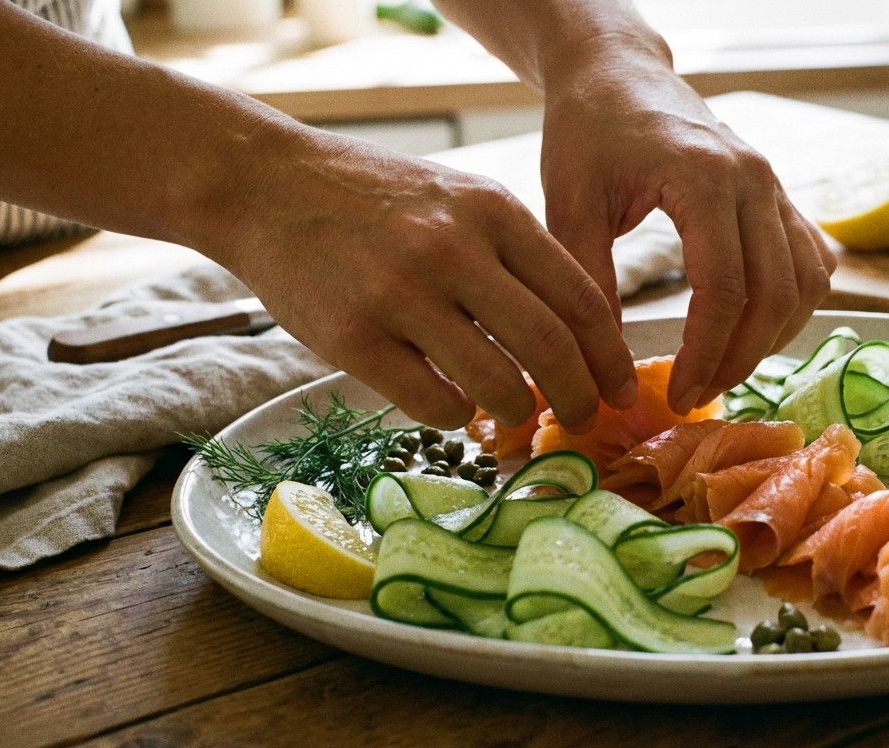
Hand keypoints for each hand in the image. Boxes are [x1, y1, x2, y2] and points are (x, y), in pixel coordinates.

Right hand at [197, 130, 636, 430]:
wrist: (267, 185)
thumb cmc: (377, 200)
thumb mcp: (461, 200)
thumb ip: (516, 257)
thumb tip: (577, 339)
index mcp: (493, 212)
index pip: (581, 299)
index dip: (611, 357)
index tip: (621, 390)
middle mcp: (453, 250)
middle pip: (551, 348)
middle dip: (579, 399)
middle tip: (582, 420)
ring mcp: (400, 294)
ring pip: (497, 384)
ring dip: (517, 412)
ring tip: (513, 414)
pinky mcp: (352, 337)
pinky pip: (432, 402)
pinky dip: (454, 415)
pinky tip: (452, 406)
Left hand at [539, 46, 835, 414]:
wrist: (618, 72)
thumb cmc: (588, 130)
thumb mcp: (570, 205)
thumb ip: (589, 285)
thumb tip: (603, 369)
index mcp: (704, 177)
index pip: (726, 288)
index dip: (707, 352)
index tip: (679, 393)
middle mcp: (755, 179)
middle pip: (774, 294)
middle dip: (740, 358)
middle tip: (697, 395)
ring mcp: (775, 185)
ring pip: (805, 283)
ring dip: (772, 338)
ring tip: (724, 372)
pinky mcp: (779, 195)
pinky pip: (810, 262)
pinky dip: (791, 305)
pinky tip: (753, 332)